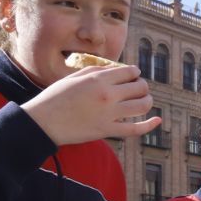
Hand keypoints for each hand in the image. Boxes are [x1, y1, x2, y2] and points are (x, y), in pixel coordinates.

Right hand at [22, 65, 161, 145]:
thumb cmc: (55, 97)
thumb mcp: (74, 77)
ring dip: (148, 101)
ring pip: (142, 106)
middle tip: (139, 88)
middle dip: (142, 86)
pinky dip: (149, 125)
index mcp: (99, 80)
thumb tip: (116, 69)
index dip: (135, 73)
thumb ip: (96, 71)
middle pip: (139, 88)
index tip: (133, 75)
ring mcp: (109, 114)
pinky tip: (158, 120)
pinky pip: (135, 129)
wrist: (42, 122)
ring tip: (145, 100)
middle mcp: (107, 95)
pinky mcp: (108, 131)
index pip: (129, 72)